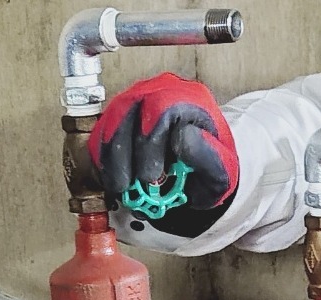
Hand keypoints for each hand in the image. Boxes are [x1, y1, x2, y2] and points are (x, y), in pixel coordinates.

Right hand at [89, 73, 239, 210]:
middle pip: (129, 110)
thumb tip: (183, 137)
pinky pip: (101, 133)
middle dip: (126, 152)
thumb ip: (206, 156)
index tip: (151, 176)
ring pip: (111, 120)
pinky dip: (102, 159)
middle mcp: (159, 92)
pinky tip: (113, 179)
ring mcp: (135, 101)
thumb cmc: (210, 169)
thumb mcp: (220, 171)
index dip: (150, 144)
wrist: (200, 171)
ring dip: (111, 158)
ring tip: (121, 187)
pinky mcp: (118, 117)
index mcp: (189, 99)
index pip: (161, 107)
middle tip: (132, 185)